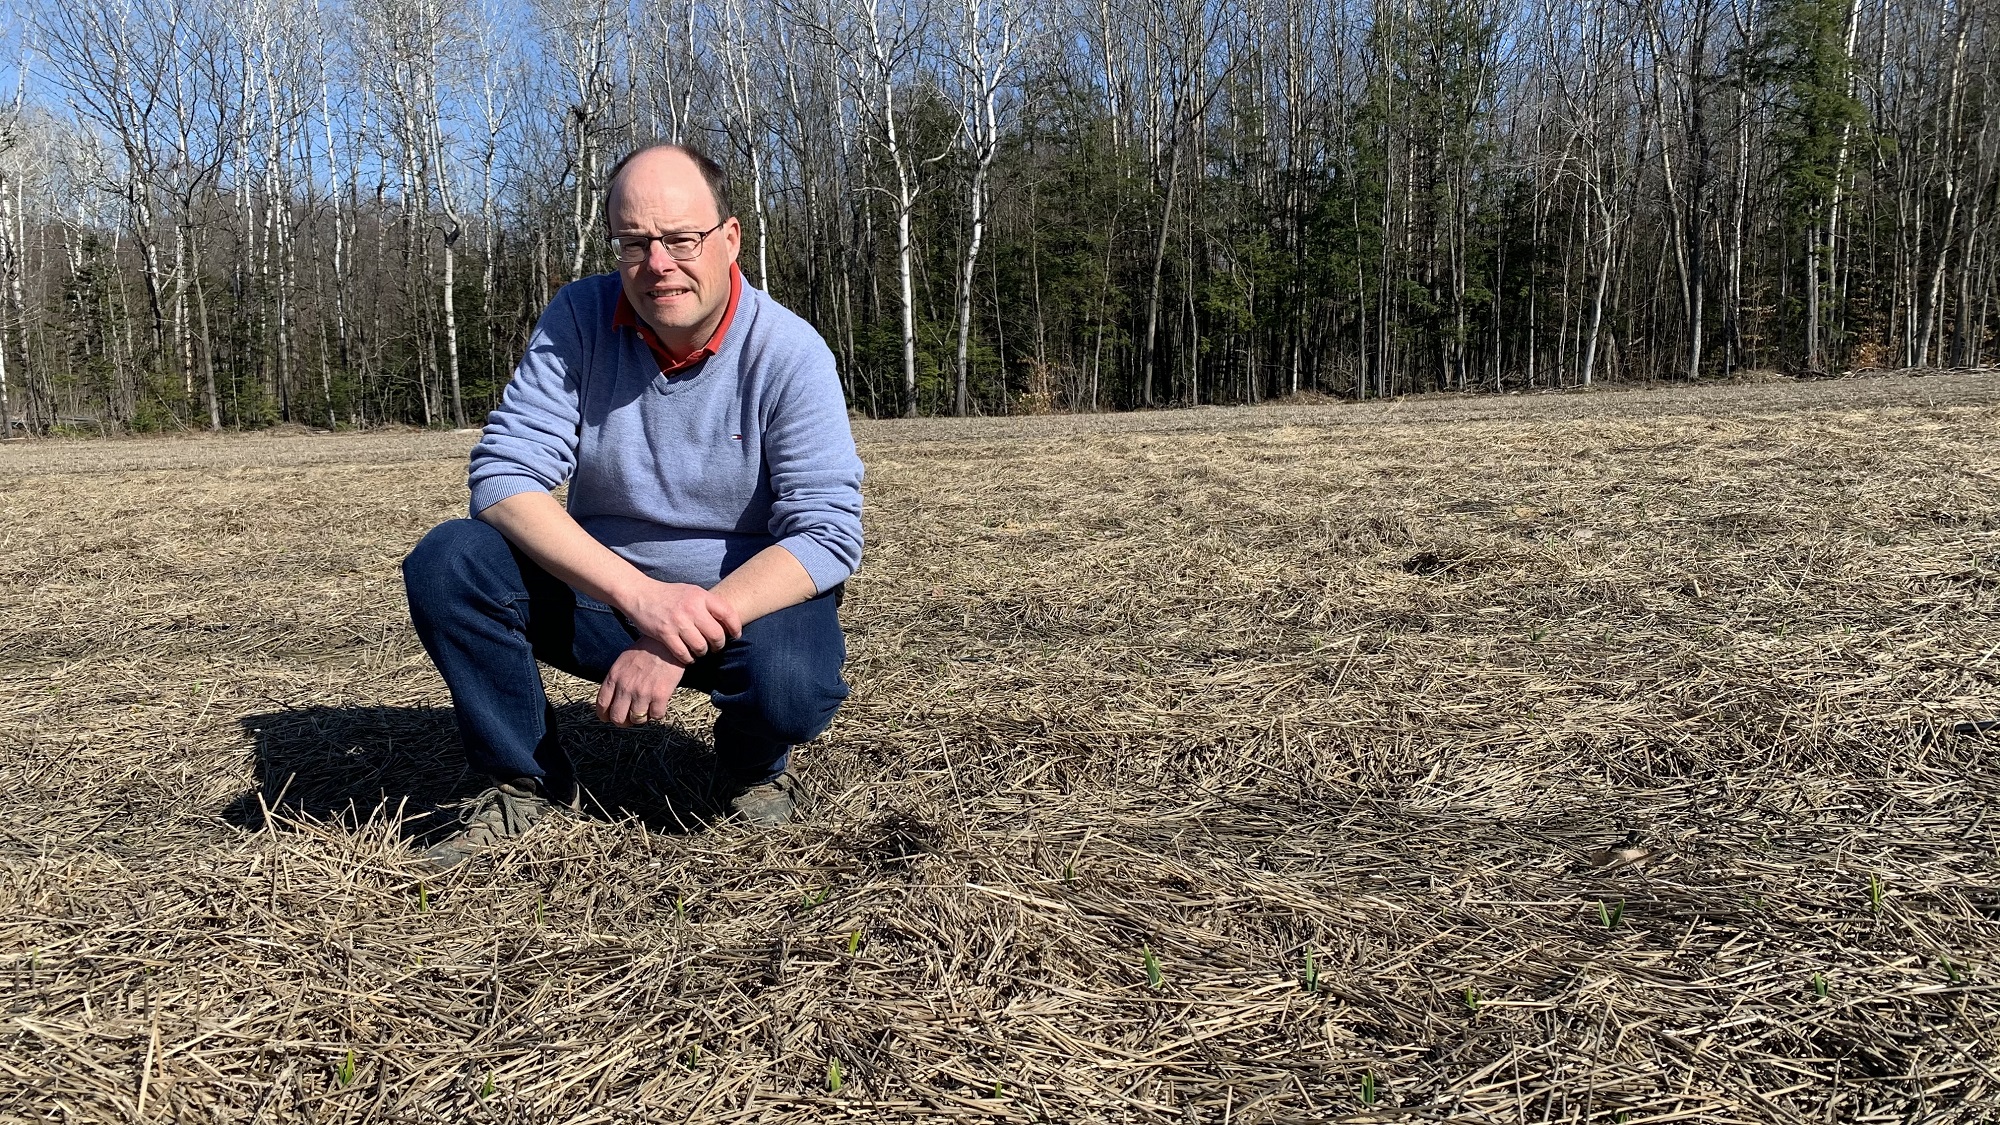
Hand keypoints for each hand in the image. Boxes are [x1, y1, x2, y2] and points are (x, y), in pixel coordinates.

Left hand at [597, 637, 685, 726]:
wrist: (666, 644)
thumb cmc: (645, 651)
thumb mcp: (622, 662)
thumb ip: (615, 680)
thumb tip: (612, 698)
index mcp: (614, 678)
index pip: (602, 705)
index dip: (605, 716)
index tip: (609, 718)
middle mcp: (626, 687)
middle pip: (617, 718)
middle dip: (623, 722)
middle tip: (629, 719)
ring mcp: (643, 693)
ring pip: (637, 719)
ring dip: (641, 718)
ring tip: (646, 709)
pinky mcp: (660, 696)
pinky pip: (655, 716)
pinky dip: (657, 714)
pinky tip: (659, 705)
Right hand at [619, 578, 742, 663]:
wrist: (641, 594)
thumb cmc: (670, 596)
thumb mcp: (692, 592)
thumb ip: (708, 605)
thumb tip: (729, 622)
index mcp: (700, 596)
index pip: (728, 613)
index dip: (735, 627)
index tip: (735, 635)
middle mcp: (691, 608)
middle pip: (716, 635)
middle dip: (719, 645)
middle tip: (715, 647)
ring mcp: (678, 621)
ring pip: (701, 647)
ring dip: (703, 653)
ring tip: (700, 651)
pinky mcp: (665, 633)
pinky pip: (683, 654)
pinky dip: (688, 659)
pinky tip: (688, 656)